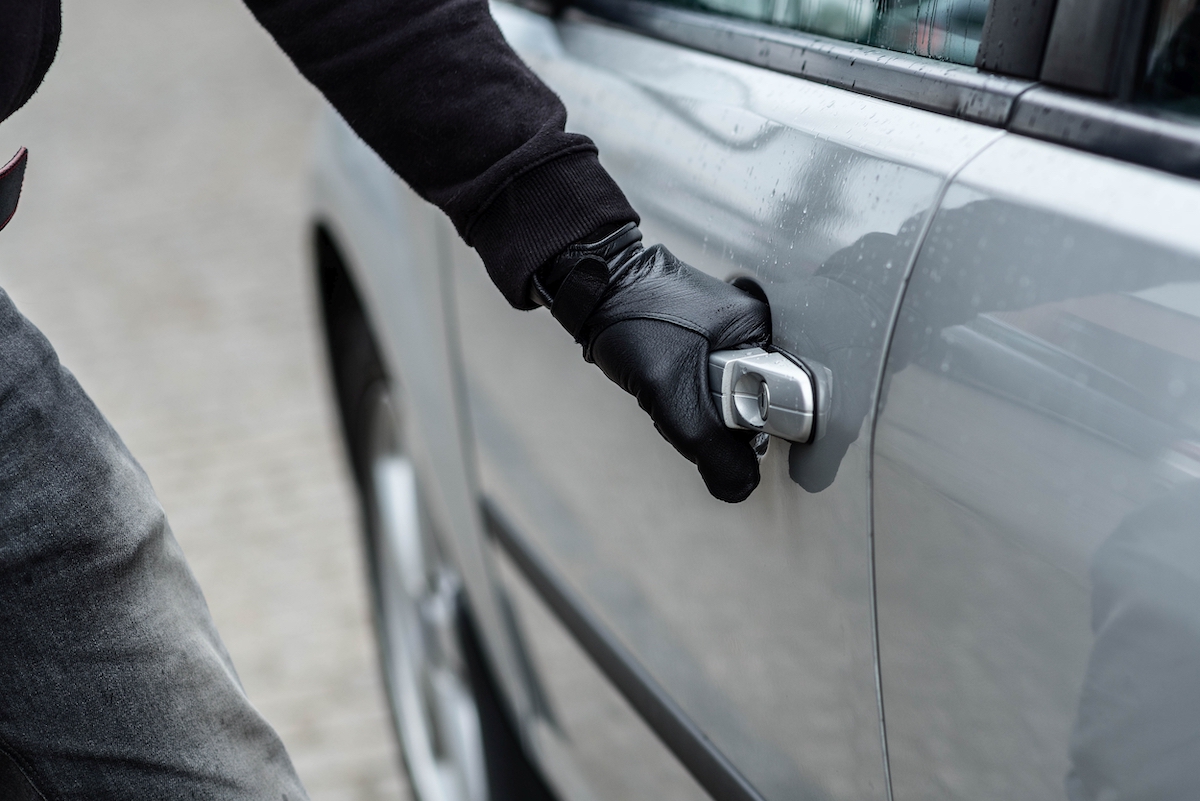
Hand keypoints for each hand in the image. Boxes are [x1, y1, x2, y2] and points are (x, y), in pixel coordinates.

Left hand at [532, 224, 769, 501]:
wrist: (592, 285)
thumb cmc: (633, 315)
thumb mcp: (672, 387)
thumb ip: (708, 443)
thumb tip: (740, 487)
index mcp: (762, 328)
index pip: (784, 398)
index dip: (752, 426)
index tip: (723, 427)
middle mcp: (753, 329)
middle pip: (753, 404)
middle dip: (715, 418)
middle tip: (682, 400)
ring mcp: (728, 335)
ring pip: (725, 401)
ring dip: (694, 408)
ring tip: (665, 385)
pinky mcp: (703, 343)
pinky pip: (704, 388)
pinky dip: (682, 396)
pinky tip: (661, 382)